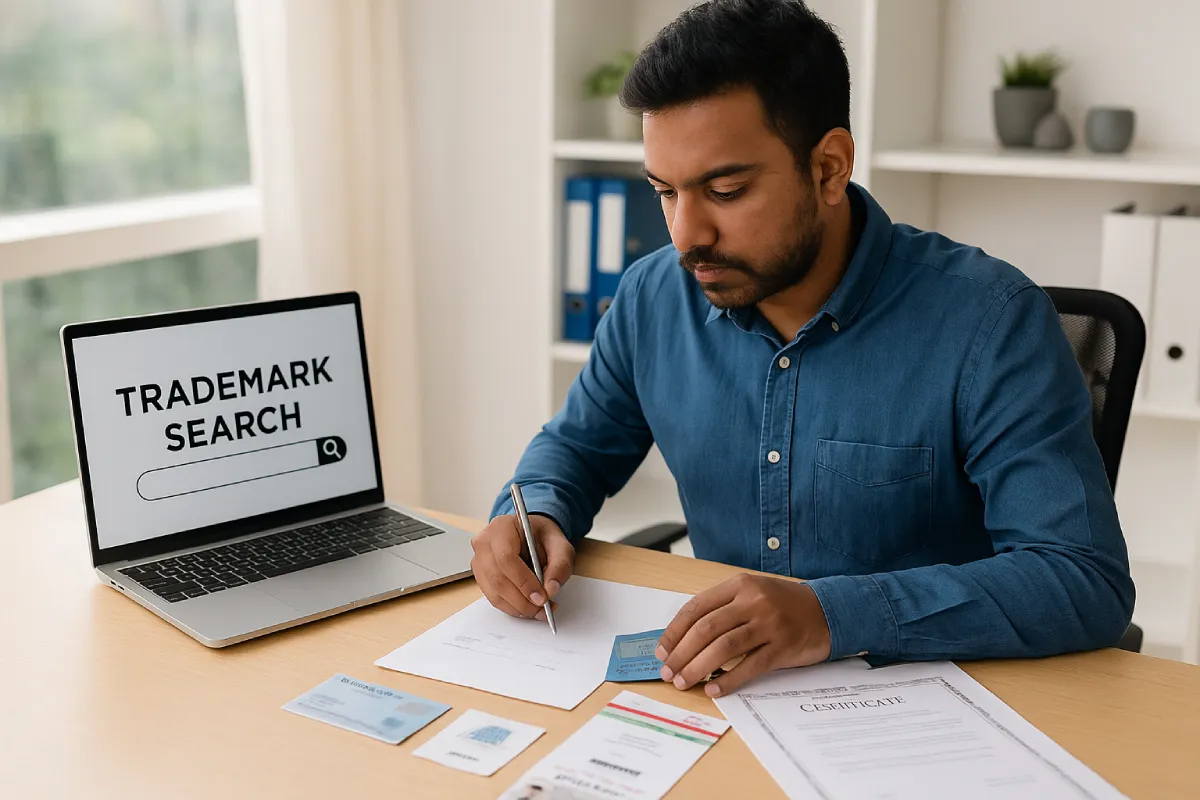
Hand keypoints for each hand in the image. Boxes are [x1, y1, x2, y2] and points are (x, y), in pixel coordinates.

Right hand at [470, 513, 574, 619]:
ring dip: (518, 607)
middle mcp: (484, 543)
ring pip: (494, 593)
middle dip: (522, 600)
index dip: (524, 582)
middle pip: (498, 579)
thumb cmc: (542, 537)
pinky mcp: (481, 577)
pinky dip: (512, 607)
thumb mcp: (560, 545)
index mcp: (501, 527)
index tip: (542, 597)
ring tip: (540, 610)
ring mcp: (478, 561)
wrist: (531, 536)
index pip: (506, 558)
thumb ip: (560, 565)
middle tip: (543, 608)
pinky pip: (493, 598)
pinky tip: (529, 607)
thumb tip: (550, 589)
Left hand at [656, 573, 831, 697]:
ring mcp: (768, 623)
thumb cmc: (783, 605)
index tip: (662, 651)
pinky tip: (714, 689)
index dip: (674, 632)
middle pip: (706, 629)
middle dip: (681, 654)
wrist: (827, 611)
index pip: (696, 608)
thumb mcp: (752, 594)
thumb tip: (684, 639)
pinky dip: (728, 680)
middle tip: (668, 673)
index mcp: (739, 585)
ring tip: (684, 683)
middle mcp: (753, 601)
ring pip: (723, 647)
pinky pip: (750, 666)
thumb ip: (723, 609)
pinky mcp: (782, 646)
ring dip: (698, 668)